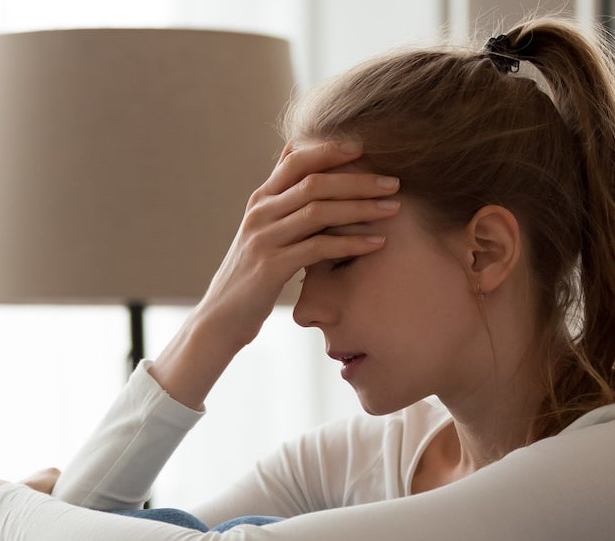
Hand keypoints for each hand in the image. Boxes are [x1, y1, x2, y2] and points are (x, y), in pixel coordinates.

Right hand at [195, 140, 399, 348]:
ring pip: (318, 211)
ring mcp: (263, 239)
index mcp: (260, 200)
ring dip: (360, 208)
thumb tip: (298, 162)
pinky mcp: (271, 267)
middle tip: (393, 182)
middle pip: (313, 182)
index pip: (295, 160)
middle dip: (357, 179)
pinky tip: (376, 243)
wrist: (221, 317)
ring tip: (392, 208)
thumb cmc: (251, 276)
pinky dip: (351, 243)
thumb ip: (281, 201)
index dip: (329, 150)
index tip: (364, 148)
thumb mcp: (262, 232)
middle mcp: (260, 213)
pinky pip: (318, 248)